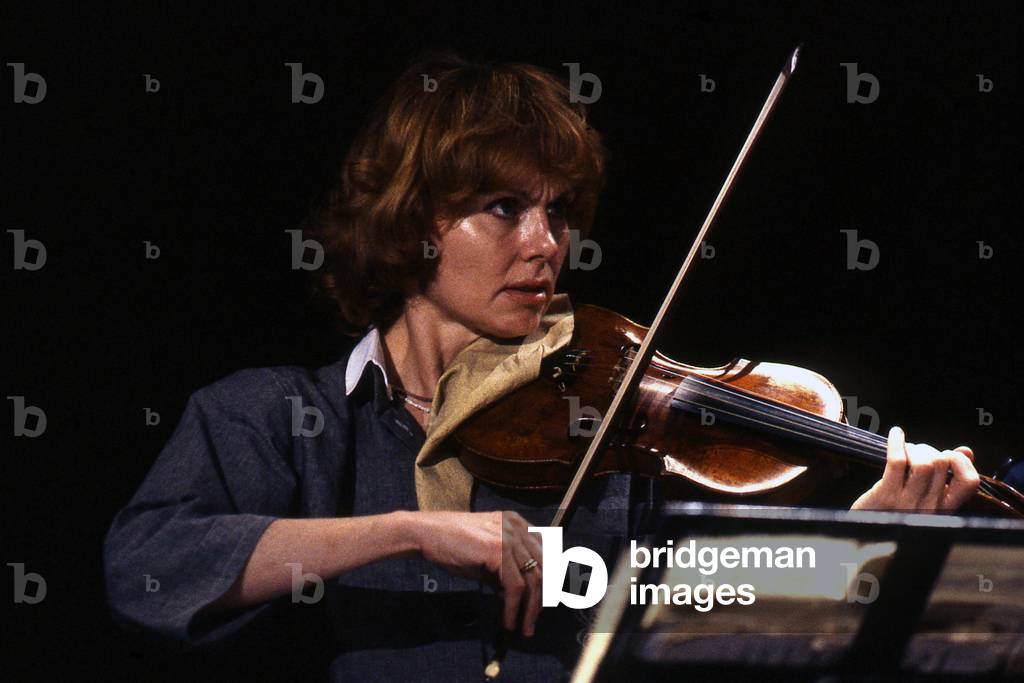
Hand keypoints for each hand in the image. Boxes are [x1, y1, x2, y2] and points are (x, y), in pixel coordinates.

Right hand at [409, 510, 543, 636]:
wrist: (425, 534)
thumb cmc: (452, 546)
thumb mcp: (486, 557)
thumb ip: (505, 571)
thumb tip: (520, 597)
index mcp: (517, 523)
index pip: (548, 550)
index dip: (552, 577)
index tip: (546, 601)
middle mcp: (517, 526)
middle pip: (545, 566)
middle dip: (543, 598)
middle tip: (533, 620)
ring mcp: (509, 536)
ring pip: (534, 579)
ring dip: (531, 609)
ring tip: (524, 628)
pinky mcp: (498, 549)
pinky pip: (515, 586)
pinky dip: (513, 608)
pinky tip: (507, 620)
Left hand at [851, 426, 979, 511]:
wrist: (866, 536)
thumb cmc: (896, 512)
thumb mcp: (925, 499)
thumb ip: (946, 478)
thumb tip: (966, 450)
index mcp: (944, 509)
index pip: (970, 482)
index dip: (961, 461)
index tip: (946, 455)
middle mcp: (930, 508)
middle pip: (942, 464)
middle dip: (930, 449)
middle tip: (916, 452)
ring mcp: (908, 502)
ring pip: (923, 463)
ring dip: (915, 448)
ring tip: (906, 450)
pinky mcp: (886, 495)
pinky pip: (897, 461)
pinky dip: (897, 443)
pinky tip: (895, 434)